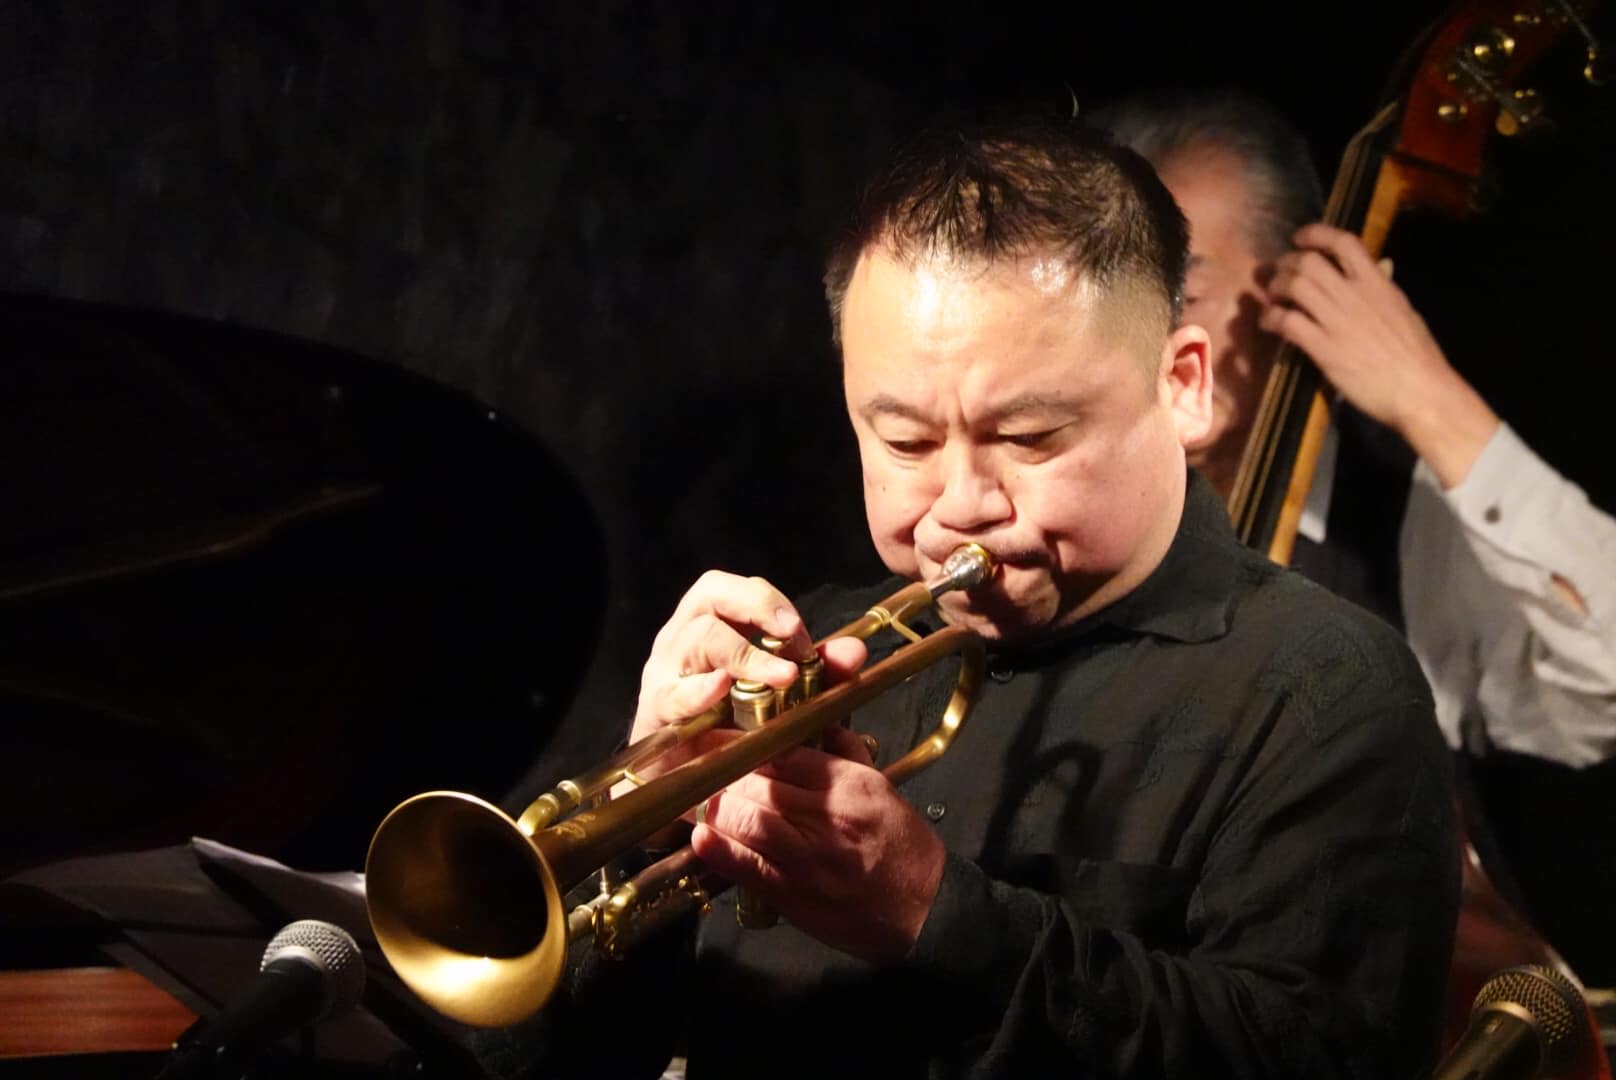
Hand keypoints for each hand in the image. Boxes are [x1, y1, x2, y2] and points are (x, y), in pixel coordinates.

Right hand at [624, 571, 866, 783]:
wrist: (682, 775)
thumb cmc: (729, 722)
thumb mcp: (780, 694)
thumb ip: (818, 672)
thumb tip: (856, 652)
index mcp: (708, 622)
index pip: (735, 589)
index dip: (770, 602)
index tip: (802, 634)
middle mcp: (681, 637)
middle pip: (710, 596)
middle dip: (758, 608)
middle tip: (794, 636)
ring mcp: (664, 671)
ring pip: (698, 638)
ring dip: (746, 655)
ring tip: (781, 676)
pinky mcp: (657, 710)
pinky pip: (674, 694)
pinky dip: (701, 690)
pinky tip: (723, 689)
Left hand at [691, 725, 946, 962]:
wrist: (927, 908)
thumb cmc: (904, 848)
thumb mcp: (882, 789)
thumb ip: (846, 756)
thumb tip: (819, 725)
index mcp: (850, 785)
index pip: (784, 753)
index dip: (744, 746)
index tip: (722, 744)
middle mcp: (828, 816)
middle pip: (759, 784)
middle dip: (724, 777)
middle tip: (702, 775)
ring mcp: (811, 858)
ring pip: (749, 820)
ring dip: (717, 811)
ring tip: (702, 805)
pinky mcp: (797, 895)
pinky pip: (750, 868)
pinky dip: (721, 852)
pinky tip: (701, 839)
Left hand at [1261, 223, 1498, 487]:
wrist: (1418, 389)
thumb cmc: (1416, 354)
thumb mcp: (1403, 310)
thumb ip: (1385, 287)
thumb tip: (1382, 266)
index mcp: (1378, 283)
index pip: (1345, 242)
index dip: (1316, 234)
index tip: (1299, 239)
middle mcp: (1355, 294)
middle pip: (1309, 262)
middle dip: (1286, 263)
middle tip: (1277, 274)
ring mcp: (1337, 320)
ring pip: (1294, 286)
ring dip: (1275, 288)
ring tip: (1271, 297)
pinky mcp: (1322, 347)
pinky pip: (1287, 321)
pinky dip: (1271, 317)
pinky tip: (1268, 323)